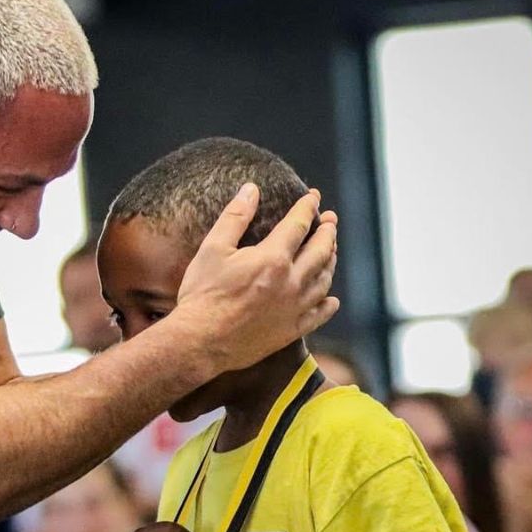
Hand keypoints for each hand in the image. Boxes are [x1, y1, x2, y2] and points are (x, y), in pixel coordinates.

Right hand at [177, 184, 338, 373]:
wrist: (200, 341)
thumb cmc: (203, 294)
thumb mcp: (212, 249)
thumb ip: (234, 217)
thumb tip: (250, 190)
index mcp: (272, 258)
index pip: (298, 225)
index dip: (307, 207)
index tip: (313, 197)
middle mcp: (291, 282)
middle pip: (320, 251)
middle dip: (328, 231)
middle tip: (330, 221)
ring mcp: (294, 308)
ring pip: (324, 280)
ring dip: (330, 262)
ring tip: (330, 252)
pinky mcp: (291, 330)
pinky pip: (319, 314)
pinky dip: (328, 303)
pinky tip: (330, 298)